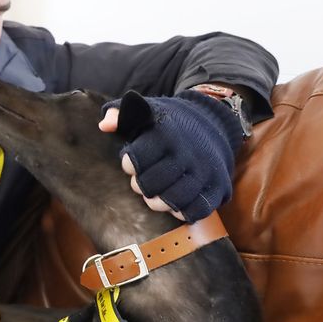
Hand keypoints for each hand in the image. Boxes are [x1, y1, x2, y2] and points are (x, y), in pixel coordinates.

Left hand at [99, 90, 243, 221]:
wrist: (212, 121)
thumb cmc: (168, 122)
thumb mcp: (143, 109)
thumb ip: (118, 112)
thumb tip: (104, 126)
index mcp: (165, 133)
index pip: (136, 159)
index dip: (129, 164)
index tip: (130, 163)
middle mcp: (187, 152)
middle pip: (152, 184)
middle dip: (141, 186)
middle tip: (141, 181)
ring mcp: (205, 171)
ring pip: (174, 200)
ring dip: (157, 203)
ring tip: (154, 195)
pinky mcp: (218, 187)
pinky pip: (197, 210)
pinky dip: (182, 212)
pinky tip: (174, 204)